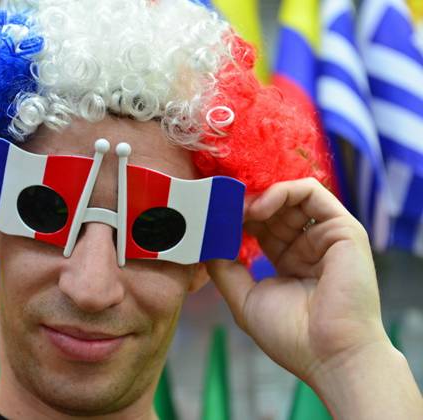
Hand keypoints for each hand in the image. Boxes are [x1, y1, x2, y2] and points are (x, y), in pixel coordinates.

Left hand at [206, 178, 388, 385]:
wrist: (328, 356)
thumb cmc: (291, 336)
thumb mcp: (245, 298)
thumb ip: (224, 269)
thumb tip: (206, 243)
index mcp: (289, 261)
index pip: (261, 226)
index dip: (236, 218)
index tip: (212, 218)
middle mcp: (309, 246)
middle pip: (274, 208)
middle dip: (244, 204)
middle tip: (220, 208)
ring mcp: (327, 236)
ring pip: (291, 196)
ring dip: (260, 196)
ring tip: (238, 209)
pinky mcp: (343, 229)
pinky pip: (311, 192)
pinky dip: (281, 191)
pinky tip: (258, 207)